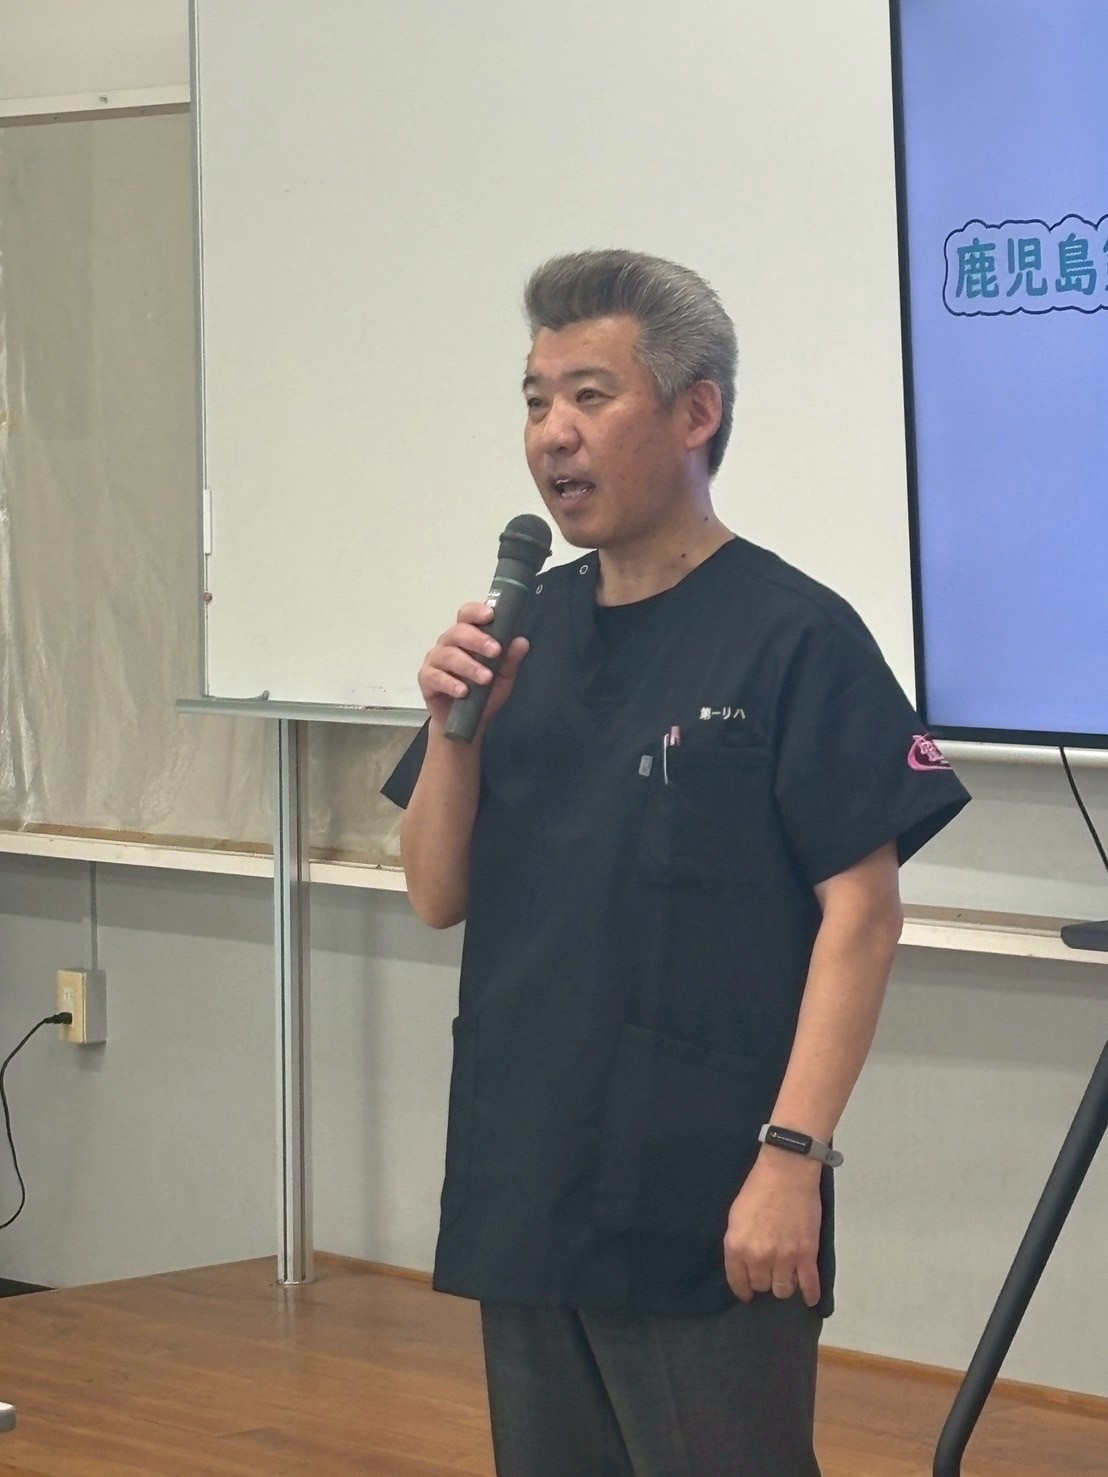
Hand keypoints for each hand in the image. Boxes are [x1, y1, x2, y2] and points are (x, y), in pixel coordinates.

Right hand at [418, 601, 529, 735]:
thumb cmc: (484, 694)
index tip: (490, 615)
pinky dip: (450, 683)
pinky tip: (463, 691)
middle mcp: (449, 643)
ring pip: (448, 655)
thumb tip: (522, 642)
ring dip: (469, 666)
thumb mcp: (503, 678)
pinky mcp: (426, 679)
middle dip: (478, 640)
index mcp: (467, 637)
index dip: (476, 612)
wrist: (468, 724)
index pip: (467, 615)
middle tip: (495, 652)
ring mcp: (435, 660)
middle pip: (458, 632)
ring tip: (485, 678)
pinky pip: (435, 677)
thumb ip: (510, 660)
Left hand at [723, 1151, 822, 1307]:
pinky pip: (809, 1285)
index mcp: (736, 1247)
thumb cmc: (757, 1188)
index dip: (743, 1290)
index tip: (747, 1294)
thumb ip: (738, 1243)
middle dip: (764, 1280)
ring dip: (784, 1285)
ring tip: (786, 1276)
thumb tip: (743, 1263)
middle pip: (762, 1286)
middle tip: (769, 1271)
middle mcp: (758, 1258)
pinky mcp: (806, 1255)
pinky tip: (810, 1298)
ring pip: (783, 1289)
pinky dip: (811, 1294)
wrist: (787, 1172)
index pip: (738, 1282)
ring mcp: (784, 1258)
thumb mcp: (736, 1216)